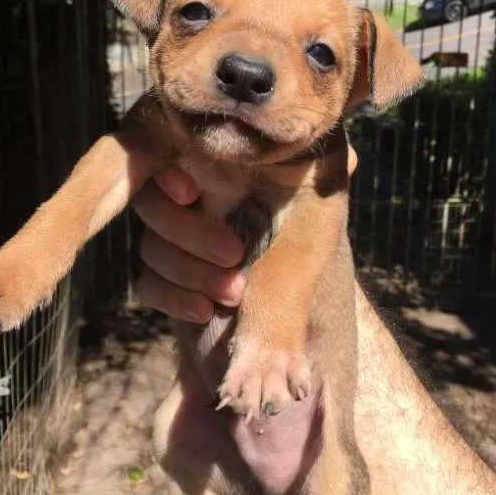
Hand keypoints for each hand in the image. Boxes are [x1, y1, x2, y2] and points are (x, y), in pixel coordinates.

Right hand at [133, 145, 357, 321]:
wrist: (305, 340)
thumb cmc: (318, 267)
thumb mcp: (321, 226)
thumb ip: (322, 192)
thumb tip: (348, 154)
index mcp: (230, 172)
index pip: (177, 154)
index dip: (172, 172)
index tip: (192, 193)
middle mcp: (201, 199)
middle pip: (153, 199)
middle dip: (189, 232)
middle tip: (235, 253)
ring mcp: (182, 241)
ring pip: (150, 244)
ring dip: (187, 271)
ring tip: (236, 293)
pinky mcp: (173, 279)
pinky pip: (147, 281)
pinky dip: (172, 297)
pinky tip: (206, 310)